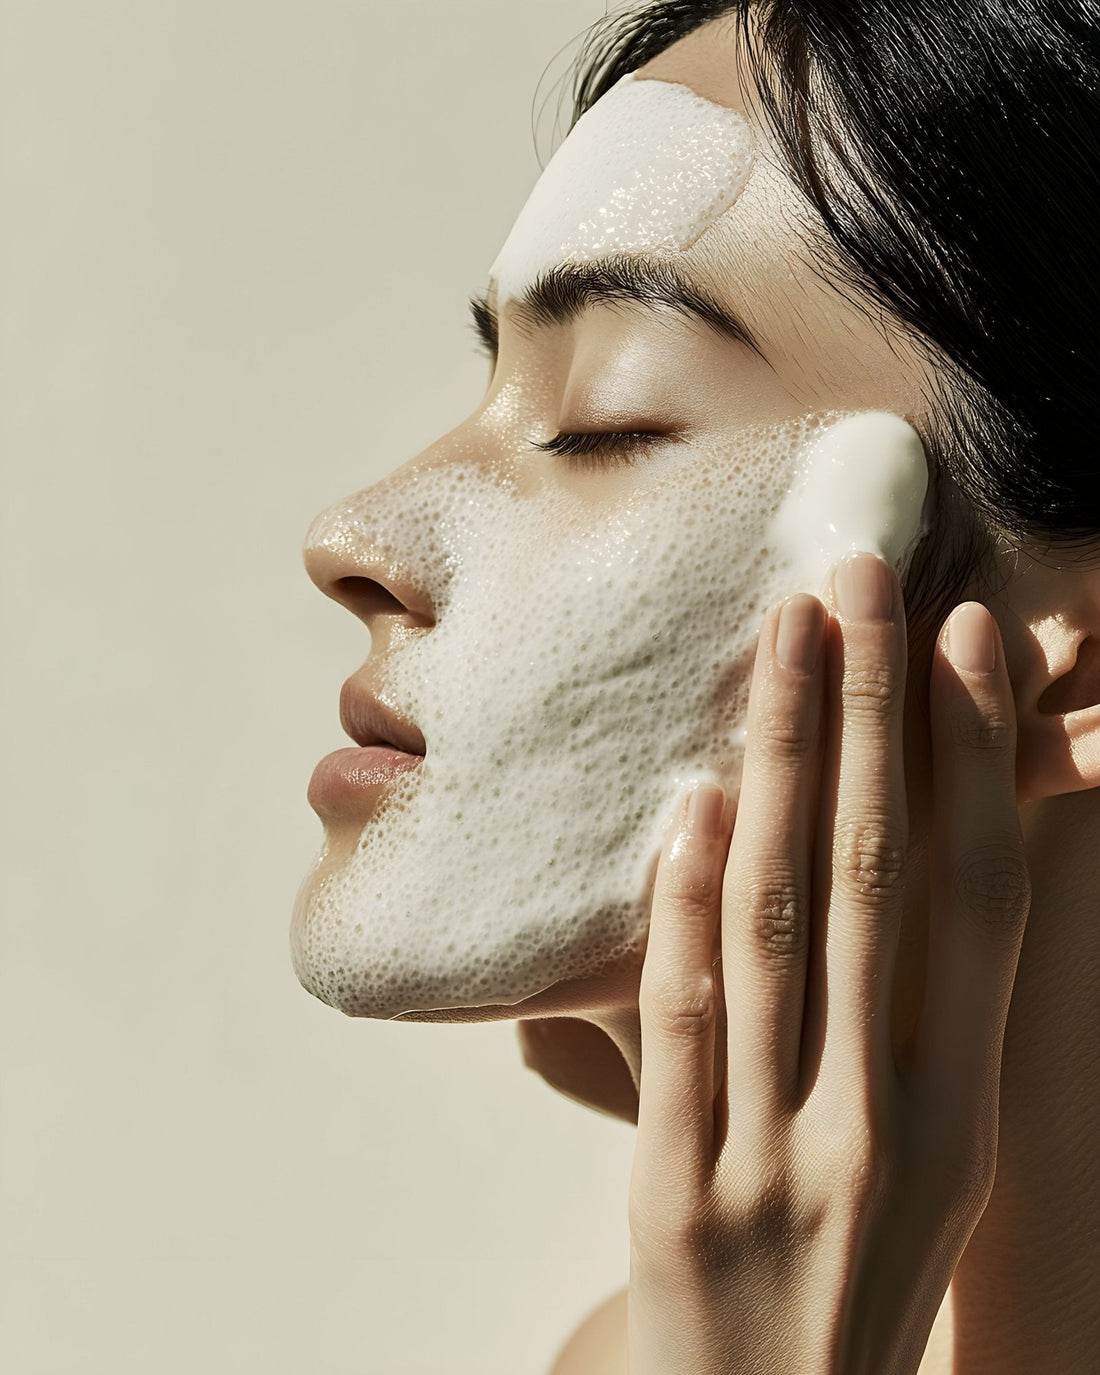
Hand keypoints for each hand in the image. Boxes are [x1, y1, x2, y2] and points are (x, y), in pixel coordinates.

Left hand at [628, 553, 1029, 1374]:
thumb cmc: (858, 1270)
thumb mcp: (926, 1153)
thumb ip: (912, 1014)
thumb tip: (881, 847)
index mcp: (960, 1109)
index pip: (977, 899)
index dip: (977, 758)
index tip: (961, 638)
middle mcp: (883, 1121)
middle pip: (875, 877)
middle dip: (869, 714)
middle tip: (853, 578)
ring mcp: (776, 1154)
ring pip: (777, 920)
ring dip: (780, 765)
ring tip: (781, 642)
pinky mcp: (676, 1191)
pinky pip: (681, 1023)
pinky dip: (685, 909)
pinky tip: (693, 808)